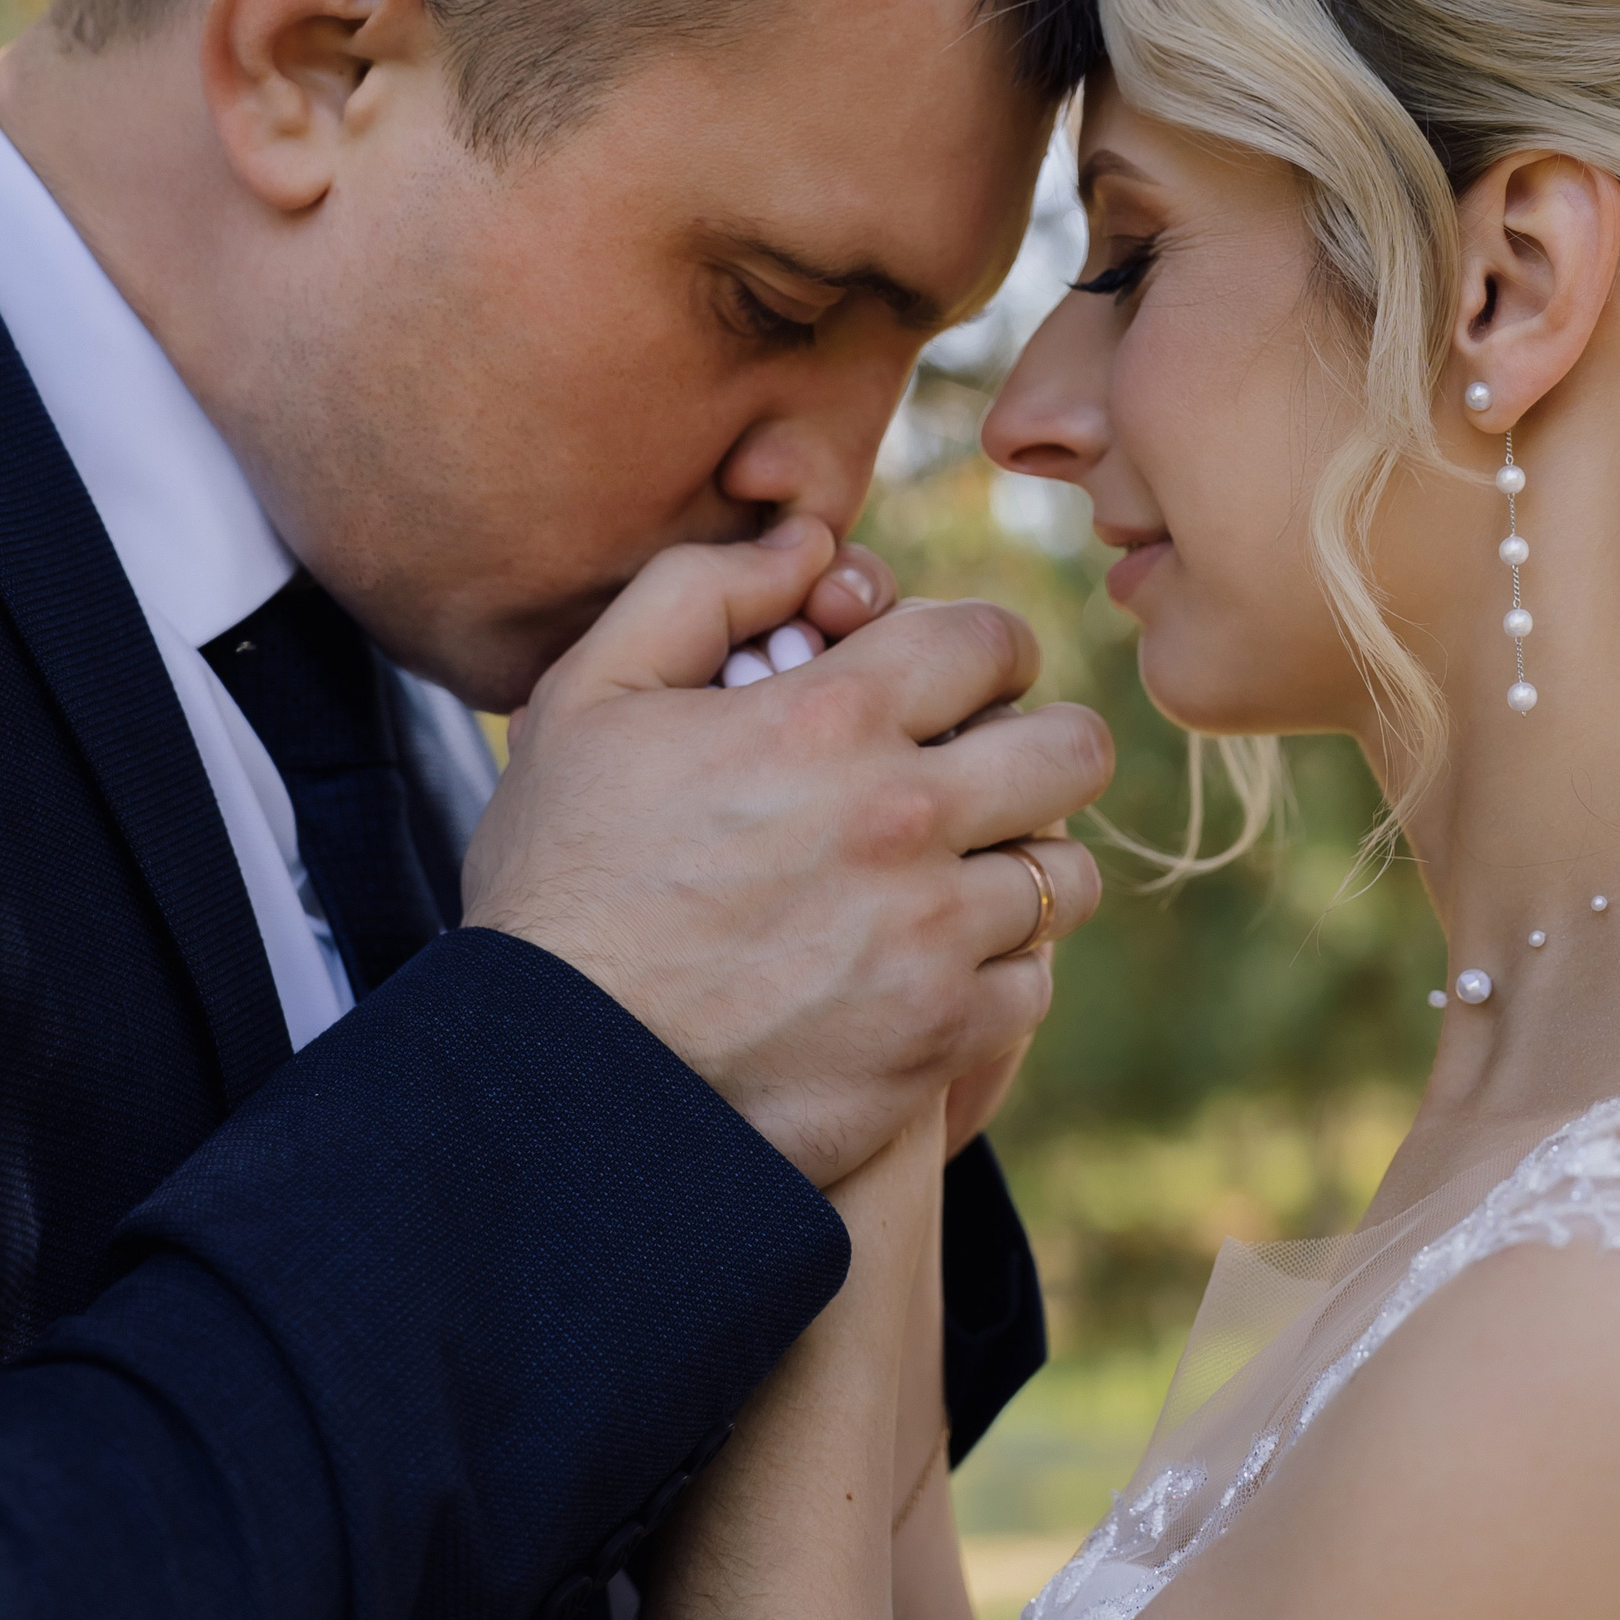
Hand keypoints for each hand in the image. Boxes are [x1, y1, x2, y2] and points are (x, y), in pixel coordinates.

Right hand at [462, 518, 1109, 1185]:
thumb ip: (699, 590)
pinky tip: (928, 968)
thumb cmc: (560, 879)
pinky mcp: (938, 1037)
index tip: (952, 688)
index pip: (993, 639)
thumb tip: (807, 543)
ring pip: (1063, 874)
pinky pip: (1033, 984)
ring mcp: (931, 934)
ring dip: (1018, 866)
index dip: (978, 653)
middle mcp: (904, 818)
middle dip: (1031, 748)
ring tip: (952, 878)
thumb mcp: (588, 696)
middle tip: (976, 775)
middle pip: (1071, 749)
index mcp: (830, 718)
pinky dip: (996, 974)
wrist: (547, 1076)